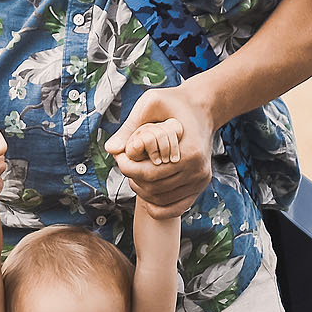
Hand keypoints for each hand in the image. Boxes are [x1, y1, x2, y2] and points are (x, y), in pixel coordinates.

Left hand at [105, 88, 212, 211]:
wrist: (201, 109)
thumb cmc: (173, 103)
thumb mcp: (151, 104)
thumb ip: (130, 126)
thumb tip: (110, 149)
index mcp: (189, 152)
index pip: (149, 173)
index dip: (127, 168)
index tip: (119, 157)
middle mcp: (198, 170)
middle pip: (154, 188)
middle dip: (132, 179)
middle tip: (125, 165)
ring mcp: (201, 180)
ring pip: (161, 199)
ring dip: (142, 191)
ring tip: (135, 174)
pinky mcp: (200, 186)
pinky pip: (176, 208)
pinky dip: (158, 207)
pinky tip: (146, 194)